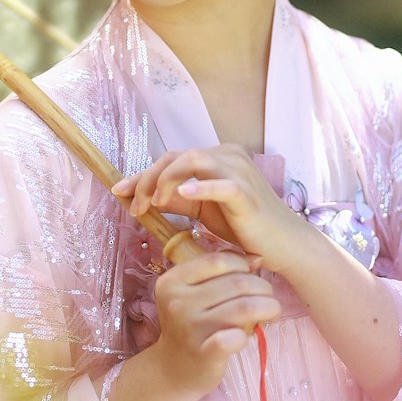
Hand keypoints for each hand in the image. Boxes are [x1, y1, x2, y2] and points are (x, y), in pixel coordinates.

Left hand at [113, 146, 297, 269]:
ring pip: (193, 160)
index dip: (141, 174)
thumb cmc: (244, 227)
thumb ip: (176, 200)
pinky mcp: (246, 192)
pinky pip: (220, 184)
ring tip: (155, 203)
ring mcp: (238, 171)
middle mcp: (227, 155)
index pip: (171, 158)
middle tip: (135, 206)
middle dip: (148, 179)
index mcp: (216, 157)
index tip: (118, 191)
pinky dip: (199, 187)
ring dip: (166, 180)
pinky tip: (181, 195)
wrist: (282, 245)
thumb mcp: (203, 211)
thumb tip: (146, 196)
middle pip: (176, 156)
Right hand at [153, 245, 281, 399]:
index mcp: (172, 281)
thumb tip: (257, 258)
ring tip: (272, 311)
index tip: (250, 275)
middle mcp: (177, 303)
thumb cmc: (192, 323)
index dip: (242, 265)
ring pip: (244, 307)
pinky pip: (236, 337)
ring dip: (268, 307)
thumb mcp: (195, 293)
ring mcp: (190, 329)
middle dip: (263, 287)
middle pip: (237, 283)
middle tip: (268, 296)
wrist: (174, 368)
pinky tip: (251, 334)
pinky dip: (250, 333)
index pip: (218, 260)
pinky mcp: (204, 353)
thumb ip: (221, 272)